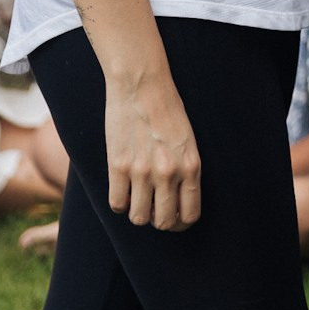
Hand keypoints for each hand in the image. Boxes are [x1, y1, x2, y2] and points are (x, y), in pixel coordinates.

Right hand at [104, 78, 201, 229]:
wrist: (143, 86)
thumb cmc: (168, 110)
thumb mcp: (188, 141)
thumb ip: (184, 170)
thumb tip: (177, 200)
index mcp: (191, 166)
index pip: (190, 214)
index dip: (181, 223)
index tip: (174, 219)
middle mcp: (169, 172)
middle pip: (163, 222)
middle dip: (159, 221)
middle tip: (154, 210)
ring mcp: (142, 171)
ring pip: (138, 218)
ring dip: (137, 212)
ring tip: (138, 197)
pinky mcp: (118, 166)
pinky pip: (116, 204)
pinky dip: (119, 202)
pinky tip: (123, 189)